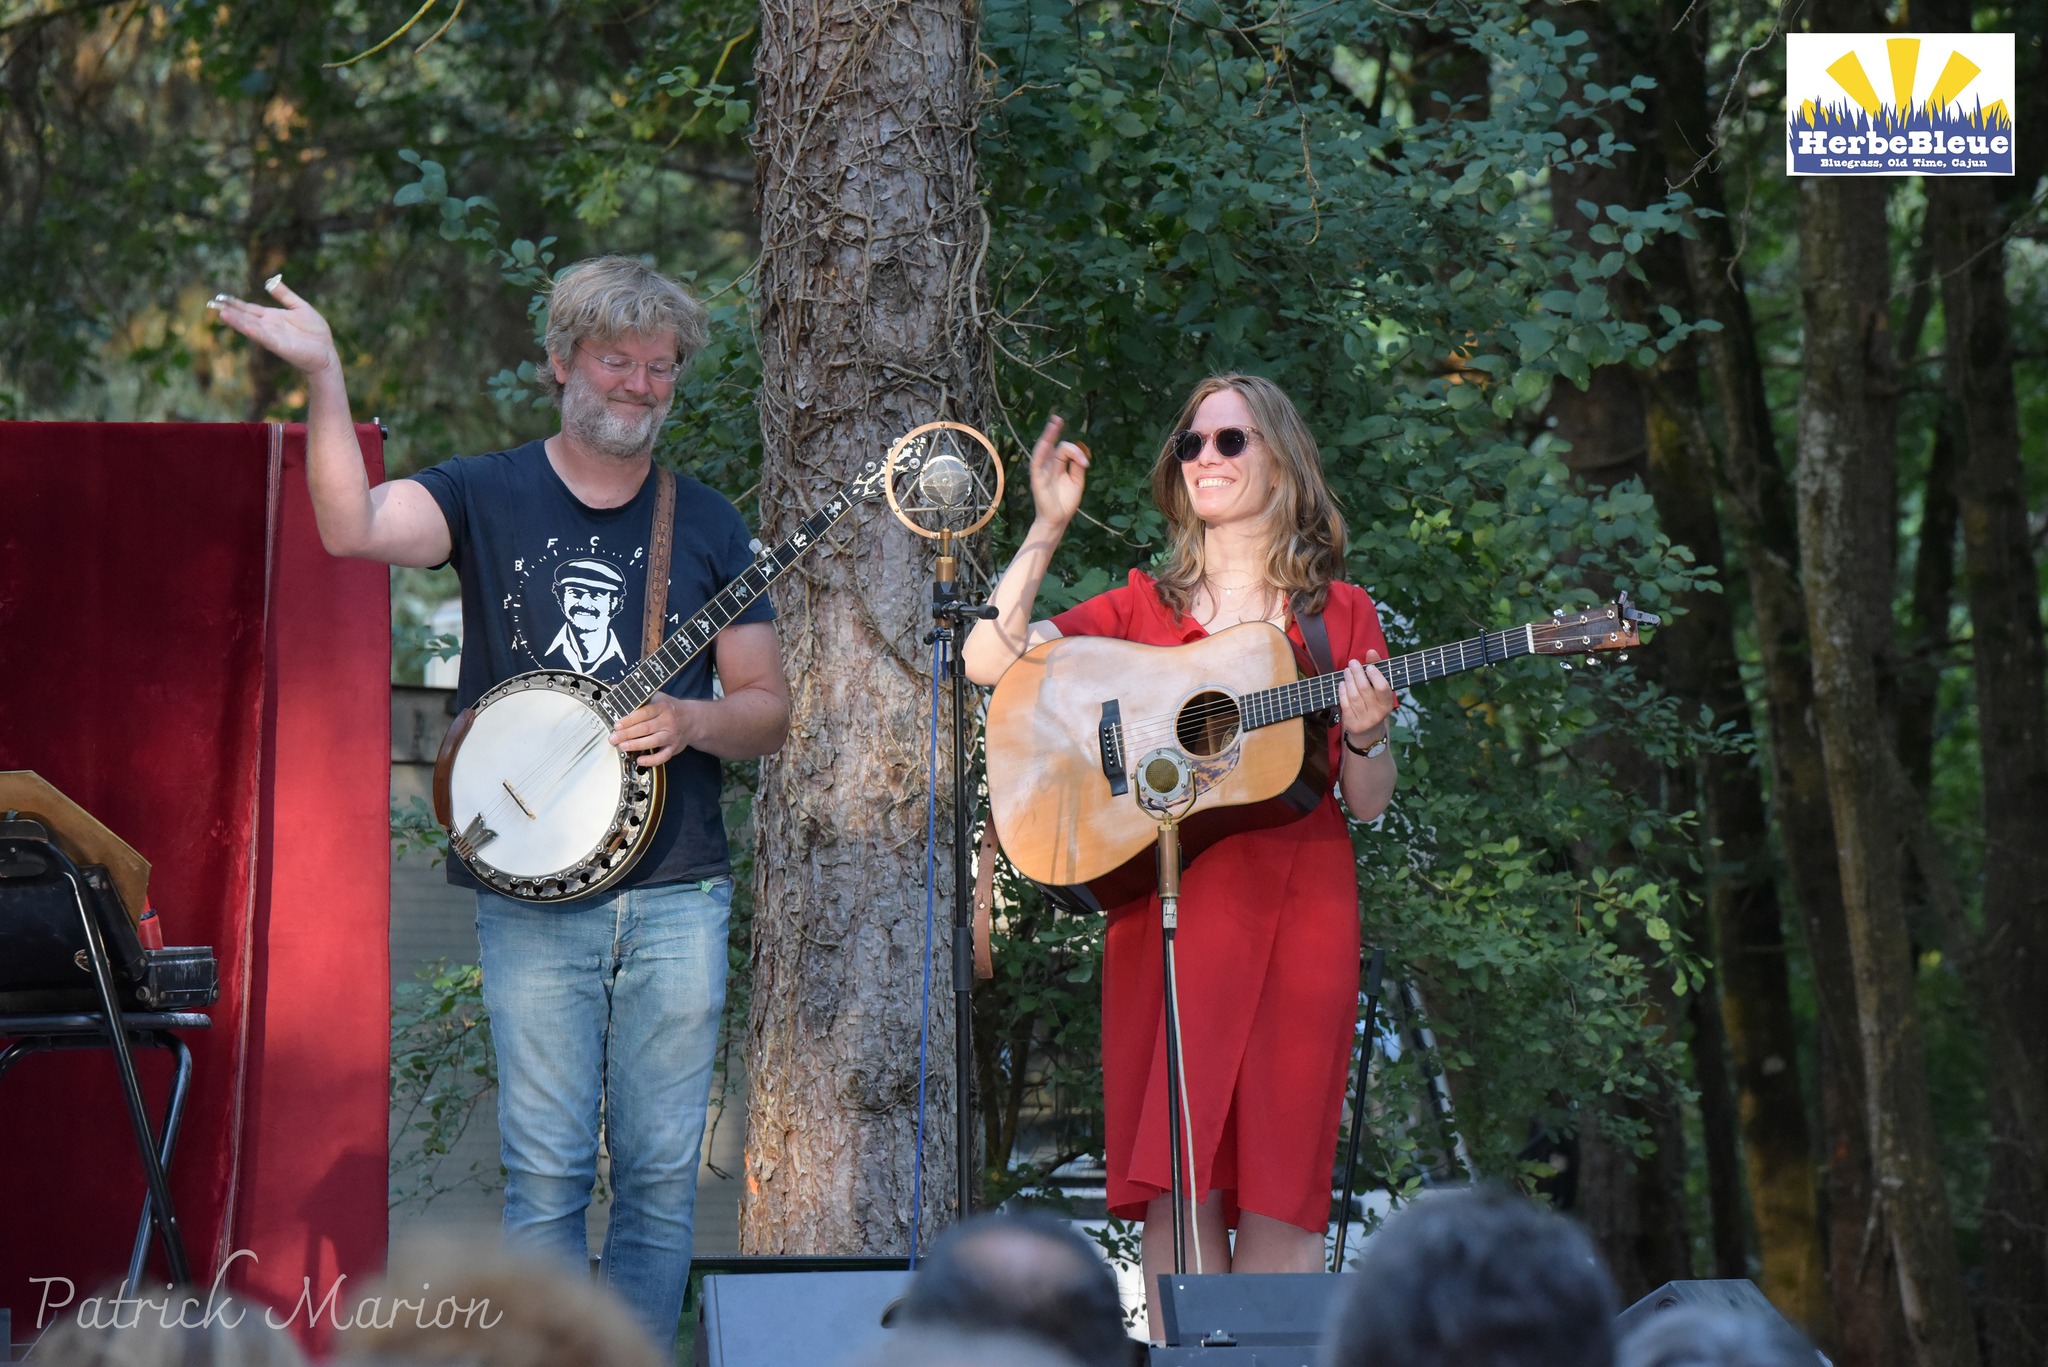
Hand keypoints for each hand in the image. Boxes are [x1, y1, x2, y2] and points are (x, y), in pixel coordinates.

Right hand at [207, 275, 338, 377]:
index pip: (249, 309)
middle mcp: (268, 327)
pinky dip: (256, 333)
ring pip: (251, 327)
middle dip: (229, 311)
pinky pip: (266, 338)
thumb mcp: (300, 307)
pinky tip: (246, 327)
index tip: (219, 297)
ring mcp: (273, 337)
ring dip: (237, 321)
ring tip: (222, 314)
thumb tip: (269, 281)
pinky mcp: (281, 346)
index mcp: (271, 317)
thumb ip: (285, 295)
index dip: (235, 303)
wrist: (327, 353)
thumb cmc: (315, 333)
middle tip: (211, 304)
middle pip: (245, 317)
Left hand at [610, 695, 699, 766]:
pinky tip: (640, 761)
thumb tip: (614, 689)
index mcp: (662, 707)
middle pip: (646, 728)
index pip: (644, 713)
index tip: (617, 725)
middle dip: (628, 734)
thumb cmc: (670, 708)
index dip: (629, 720)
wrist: (692, 719)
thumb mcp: (657, 696)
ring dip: (637, 745)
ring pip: (653, 742)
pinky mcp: (673, 748)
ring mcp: (671, 735)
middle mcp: (667, 721)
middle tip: (614, 738)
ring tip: (623, 746)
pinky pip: (663, 756)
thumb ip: (637, 696)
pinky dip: (651, 760)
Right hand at [1027, 414, 1089, 529]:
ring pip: (1043, 450)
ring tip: (1053, 424)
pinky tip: (1046, 442)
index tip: (1085, 463)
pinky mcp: (1037, 479)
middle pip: (1052, 445)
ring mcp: (1041, 471)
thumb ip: (1077, 466)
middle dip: (1053, 432)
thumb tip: (1080, 454)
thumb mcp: (1076, 481)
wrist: (1058, 519)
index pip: (1064, 450)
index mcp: (1058, 465)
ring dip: (1047, 436)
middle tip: (1058, 419)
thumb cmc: (1066, 501)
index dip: (1076, 452)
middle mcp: (1048, 465)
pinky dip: (1041, 452)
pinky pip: (1037, 463)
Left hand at [1338, 650, 1395, 750]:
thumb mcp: (1379, 688)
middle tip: (1352, 663)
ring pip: (1354, 696)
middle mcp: (1378, 713)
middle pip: (1365, 690)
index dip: (1375, 676)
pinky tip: (1342, 683)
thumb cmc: (1375, 703)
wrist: (1368, 731)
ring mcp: (1364, 720)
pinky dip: (1342, 692)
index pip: (1383, 688)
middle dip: (1357, 674)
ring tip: (1347, 671)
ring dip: (1349, 681)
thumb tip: (1371, 651)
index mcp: (1388, 704)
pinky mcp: (1352, 723)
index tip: (1369, 666)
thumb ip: (1377, 668)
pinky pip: (1345, 705)